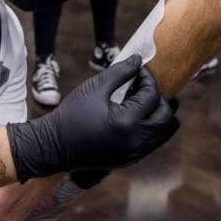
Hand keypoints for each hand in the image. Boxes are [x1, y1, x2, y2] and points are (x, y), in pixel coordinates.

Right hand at [6, 56, 178, 181]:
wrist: (54, 147)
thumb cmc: (72, 114)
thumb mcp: (95, 87)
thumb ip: (120, 72)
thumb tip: (139, 60)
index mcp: (127, 122)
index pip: (152, 95)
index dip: (148, 78)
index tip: (138, 70)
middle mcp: (136, 141)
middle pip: (166, 116)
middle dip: (159, 96)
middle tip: (144, 86)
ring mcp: (134, 154)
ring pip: (164, 132)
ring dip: (159, 113)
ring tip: (143, 100)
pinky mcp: (130, 160)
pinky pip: (153, 142)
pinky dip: (152, 127)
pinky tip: (136, 115)